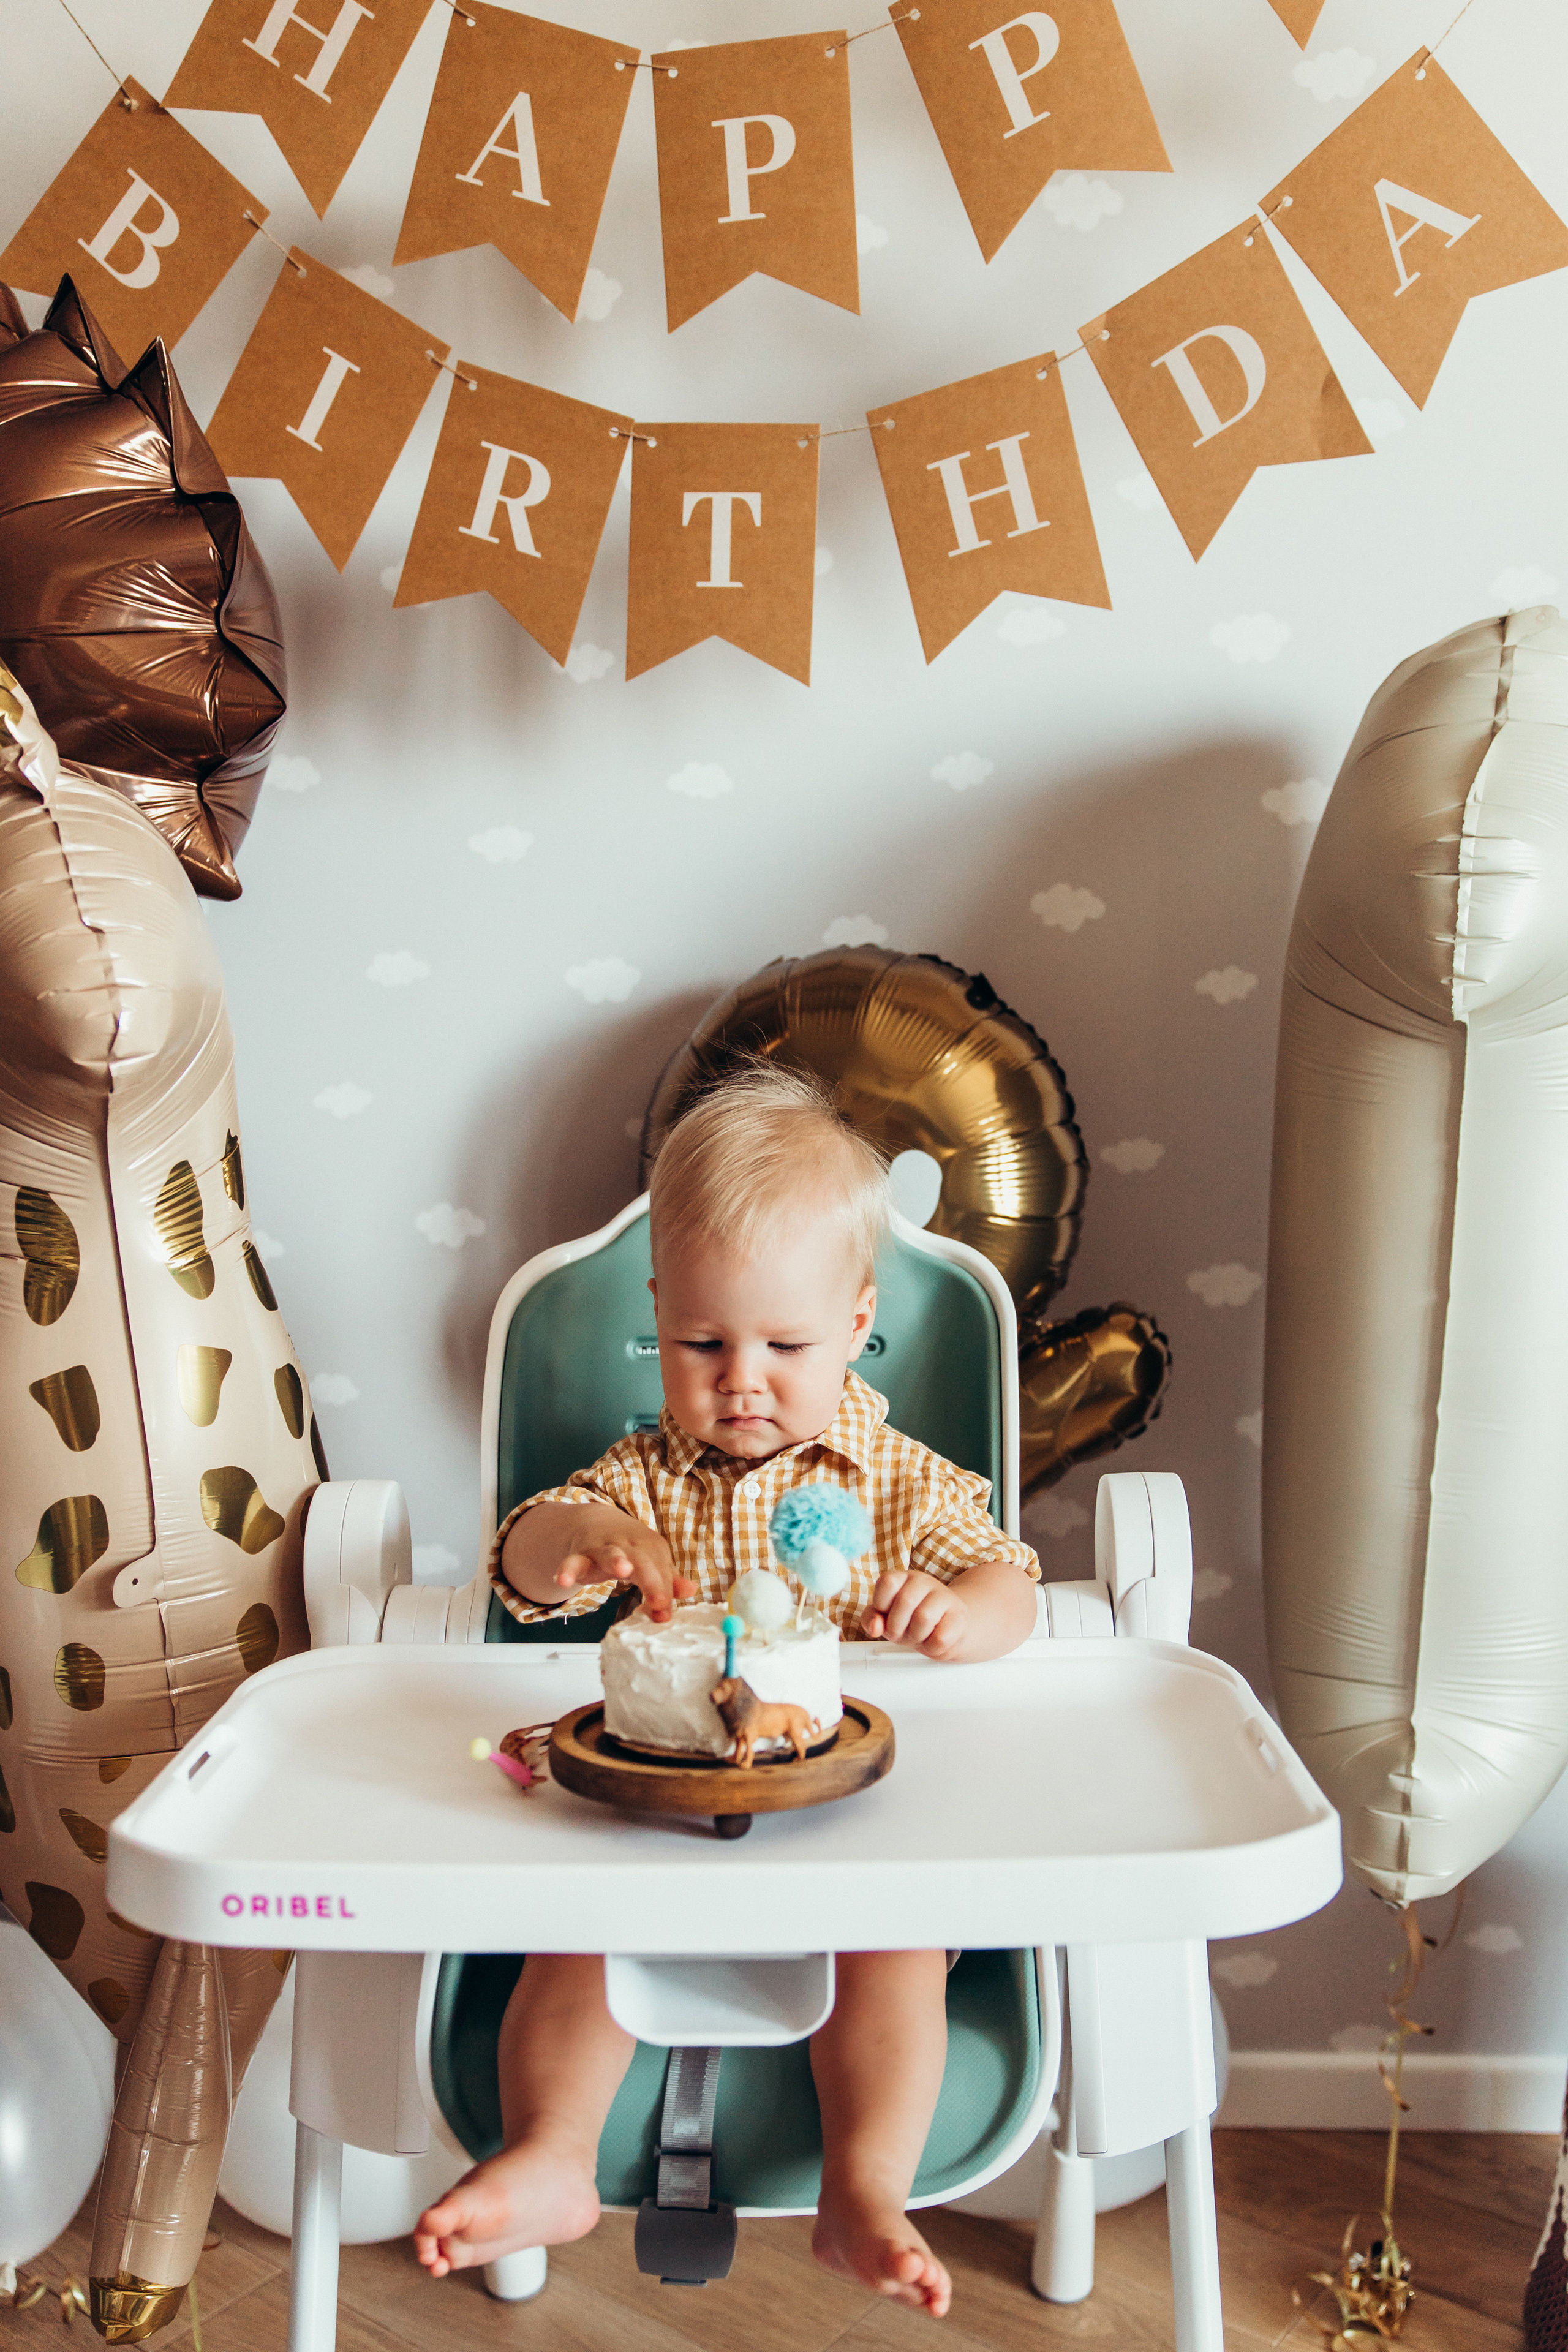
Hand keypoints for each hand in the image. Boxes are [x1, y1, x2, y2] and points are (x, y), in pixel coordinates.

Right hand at [557, 1524, 692, 1621]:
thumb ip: (668, 1580)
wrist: (596, 1523)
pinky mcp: (580, 1555)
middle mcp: (629, 1546)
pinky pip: (573, 1562)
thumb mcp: (651, 1562)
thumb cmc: (630, 1549)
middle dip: (652, 1581)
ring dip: (617, 1560)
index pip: (662, 1571)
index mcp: (651, 1548)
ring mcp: (603, 1549)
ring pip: (610, 1554)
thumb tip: (691, 1590)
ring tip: (623, 1570)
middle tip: (659, 1602)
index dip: (664, 1592)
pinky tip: (562, 1579)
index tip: (665, 1613)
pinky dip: (567, 1569)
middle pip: (643, 1561)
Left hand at [861, 1568, 968, 1659]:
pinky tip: (933, 1641)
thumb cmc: (912, 1622)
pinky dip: (931, 1647)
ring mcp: (944, 1596)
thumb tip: (874, 1627)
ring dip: (916, 1637)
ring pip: (924, 1618)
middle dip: (898, 1627)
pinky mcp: (959, 1616)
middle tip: (903, 1632)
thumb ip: (871, 1619)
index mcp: (903, 1578)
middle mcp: (924, 1582)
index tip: (886, 1614)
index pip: (887, 1582)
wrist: (947, 1630)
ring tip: (920, 1636)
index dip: (881, 1605)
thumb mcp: (887, 1618)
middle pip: (905, 1602)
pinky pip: (940, 1637)